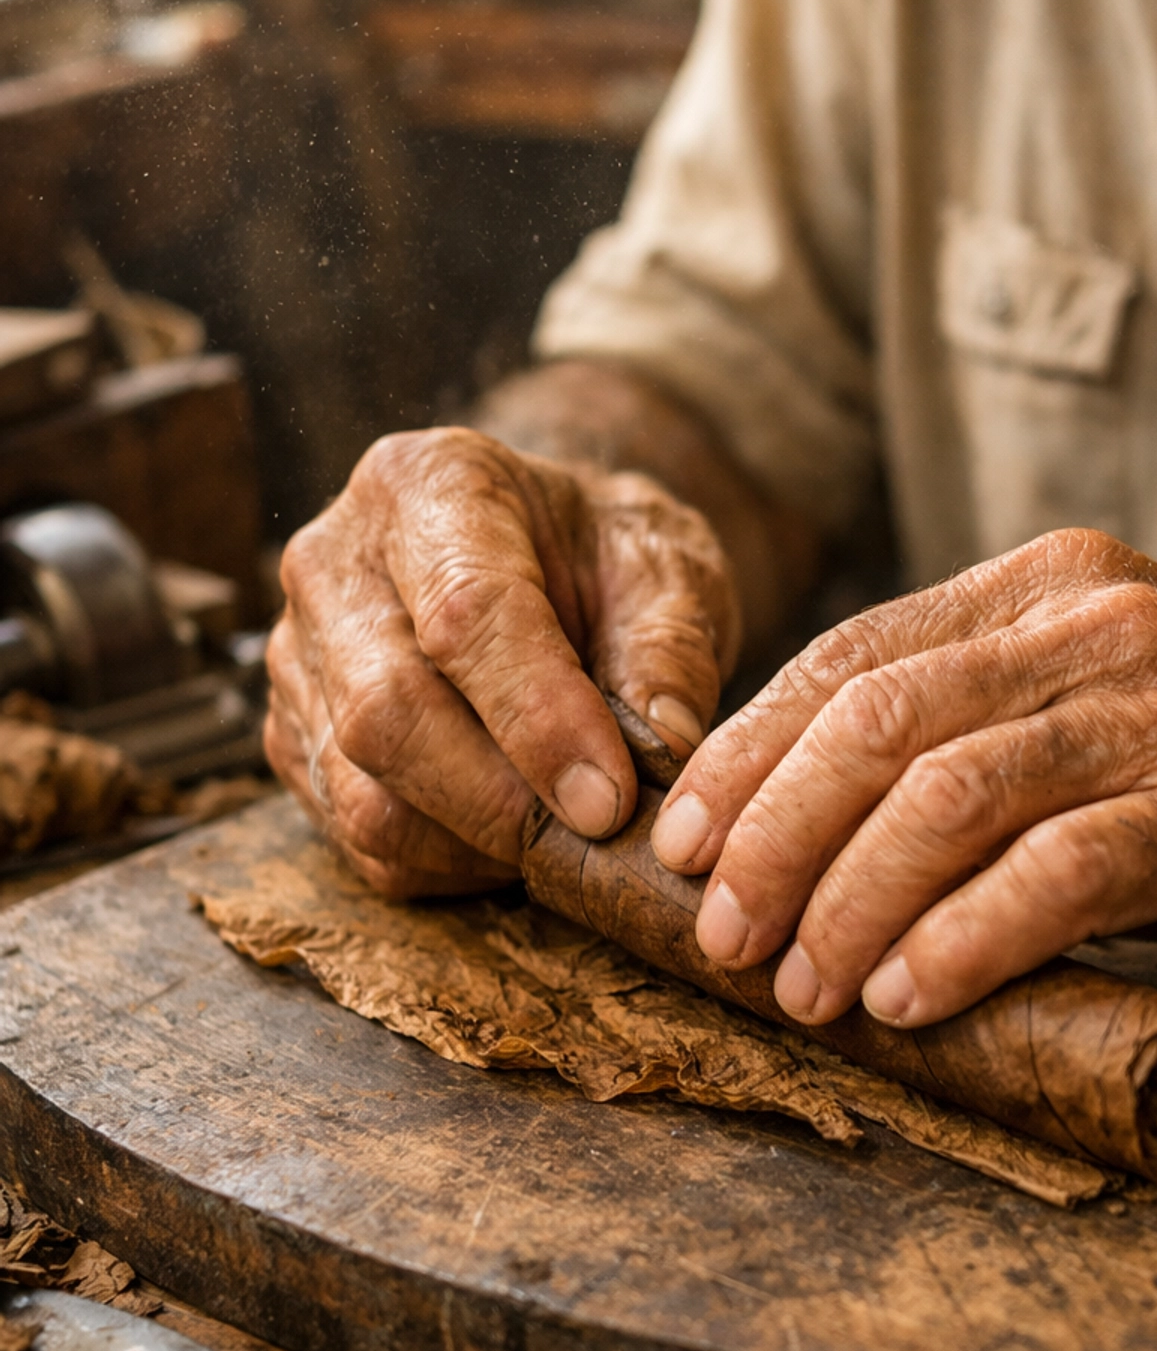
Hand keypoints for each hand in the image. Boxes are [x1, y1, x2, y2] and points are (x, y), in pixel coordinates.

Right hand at [265, 425, 740, 895]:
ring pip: (364, 793)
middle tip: (595, 841)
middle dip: (500, 802)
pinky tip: (512, 840)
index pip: (465, 613)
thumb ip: (669, 651)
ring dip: (476, 846)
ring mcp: (299, 656)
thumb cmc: (603, 559)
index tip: (610, 800)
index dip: (538, 721)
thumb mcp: (668, 570)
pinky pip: (357, 837)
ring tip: (565, 840)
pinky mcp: (293, 736)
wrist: (547, 562)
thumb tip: (660, 750)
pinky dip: (446, 865)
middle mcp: (335, 563)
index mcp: (427, 485)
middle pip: (387, 711)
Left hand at [649, 528, 1156, 1024]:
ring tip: (803, 985)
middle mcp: (1095, 628)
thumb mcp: (1100, 693)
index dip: (748, 753)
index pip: (852, 658)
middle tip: (719, 929)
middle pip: (878, 722)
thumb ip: (976, 724)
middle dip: (775, 836)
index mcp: (1043, 589)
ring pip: (951, 796)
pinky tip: (910, 996)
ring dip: (851, 901)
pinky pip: (1060, 875)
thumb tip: (800, 828)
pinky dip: (965, 941)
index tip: (680, 840)